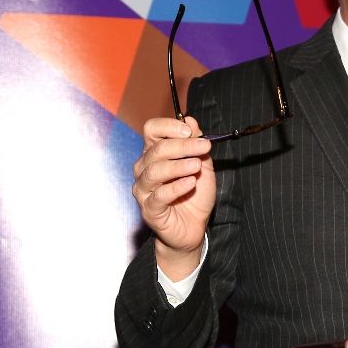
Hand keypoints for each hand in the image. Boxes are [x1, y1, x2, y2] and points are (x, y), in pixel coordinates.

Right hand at [131, 116, 214, 279]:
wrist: (193, 227)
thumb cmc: (194, 195)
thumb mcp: (202, 165)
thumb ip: (196, 144)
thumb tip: (190, 120)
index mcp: (154, 154)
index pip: (152, 131)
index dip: (169, 127)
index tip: (190, 131)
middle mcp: (144, 169)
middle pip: (156, 150)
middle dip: (182, 146)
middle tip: (204, 147)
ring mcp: (144, 190)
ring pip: (154, 171)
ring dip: (178, 166)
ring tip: (197, 166)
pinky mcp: (149, 209)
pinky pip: (159, 195)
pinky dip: (176, 187)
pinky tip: (191, 183)